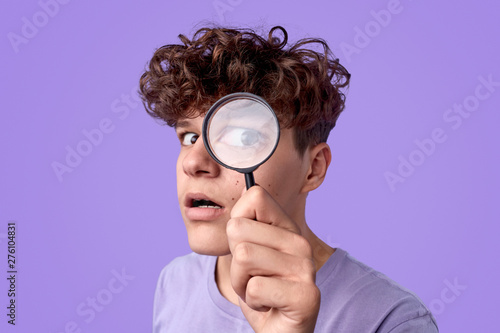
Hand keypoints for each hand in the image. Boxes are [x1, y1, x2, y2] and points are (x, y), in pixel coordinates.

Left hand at [226, 186, 319, 332]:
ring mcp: (305, 269)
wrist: (277, 330)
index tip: (248, 245)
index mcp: (287, 228)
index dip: (237, 223)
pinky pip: (254, 287)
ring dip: (241, 282)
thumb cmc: (259, 290)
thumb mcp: (246, 252)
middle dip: (235, 260)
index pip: (254, 196)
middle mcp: (300, 243)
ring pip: (243, 256)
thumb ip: (245, 224)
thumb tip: (249, 188)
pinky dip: (252, 301)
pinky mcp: (306, 296)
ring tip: (259, 290)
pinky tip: (268, 304)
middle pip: (238, 229)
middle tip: (253, 276)